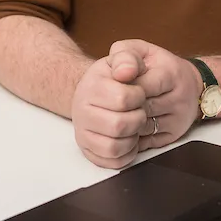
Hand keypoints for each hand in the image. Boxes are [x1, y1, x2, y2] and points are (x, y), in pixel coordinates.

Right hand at [70, 48, 148, 168]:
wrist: (93, 93)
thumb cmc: (111, 78)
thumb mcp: (120, 59)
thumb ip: (128, 58)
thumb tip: (128, 71)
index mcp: (90, 87)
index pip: (124, 99)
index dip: (139, 96)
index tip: (138, 92)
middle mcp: (81, 112)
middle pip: (120, 125)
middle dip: (137, 119)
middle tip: (138, 111)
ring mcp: (83, 134)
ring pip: (115, 147)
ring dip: (132, 138)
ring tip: (133, 125)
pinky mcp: (89, 151)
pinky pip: (113, 161)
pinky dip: (127, 153)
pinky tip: (128, 139)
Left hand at [107, 39, 203, 152]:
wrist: (192, 84)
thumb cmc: (158, 65)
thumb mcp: (141, 50)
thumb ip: (125, 55)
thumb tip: (120, 73)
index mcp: (171, 75)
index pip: (140, 88)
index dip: (121, 88)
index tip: (112, 87)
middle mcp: (179, 100)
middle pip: (141, 109)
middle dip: (120, 107)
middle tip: (107, 102)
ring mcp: (178, 120)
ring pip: (143, 127)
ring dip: (124, 122)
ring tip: (113, 113)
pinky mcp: (174, 136)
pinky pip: (147, 142)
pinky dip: (132, 136)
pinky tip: (124, 125)